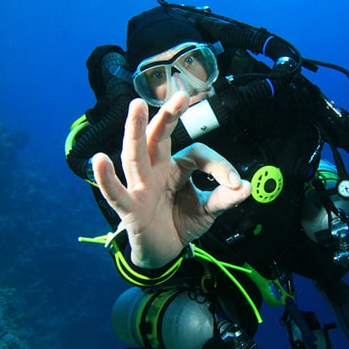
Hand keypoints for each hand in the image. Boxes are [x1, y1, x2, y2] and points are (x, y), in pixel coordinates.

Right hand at [91, 92, 251, 268]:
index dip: (218, 165)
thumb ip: (225, 199)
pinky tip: (100, 160)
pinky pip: (115, 192)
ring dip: (134, 131)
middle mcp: (156, 170)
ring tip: (136, 107)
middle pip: (158, 137)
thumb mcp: (208, 210)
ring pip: (135, 155)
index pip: (197, 153)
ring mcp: (140, 186)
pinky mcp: (129, 208)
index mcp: (176, 166)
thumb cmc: (181, 222)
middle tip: (180, 96)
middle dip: (168, 116)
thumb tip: (249, 187)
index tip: (236, 183)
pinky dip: (106, 178)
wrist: (164, 252)